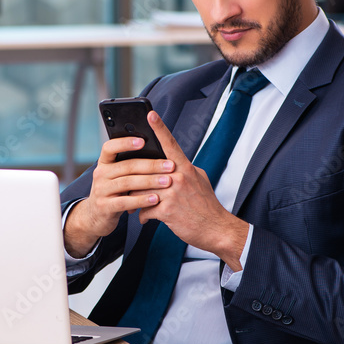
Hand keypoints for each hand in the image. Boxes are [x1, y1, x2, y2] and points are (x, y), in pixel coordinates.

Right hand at [63, 135, 174, 257]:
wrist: (95, 217)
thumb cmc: (114, 192)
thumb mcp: (117, 176)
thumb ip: (130, 166)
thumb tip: (158, 153)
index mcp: (104, 162)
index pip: (110, 147)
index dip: (125, 142)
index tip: (143, 140)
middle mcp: (100, 174)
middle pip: (127, 166)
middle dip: (151, 165)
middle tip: (170, 165)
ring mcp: (101, 190)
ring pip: (128, 183)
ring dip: (150, 182)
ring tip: (168, 182)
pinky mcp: (105, 207)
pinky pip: (125, 202)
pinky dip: (141, 200)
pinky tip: (155, 199)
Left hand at [133, 112, 248, 268]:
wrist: (216, 229)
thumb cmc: (206, 205)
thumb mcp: (199, 180)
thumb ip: (183, 169)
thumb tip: (170, 162)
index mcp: (186, 168)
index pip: (170, 143)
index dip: (159, 128)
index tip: (149, 114)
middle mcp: (179, 177)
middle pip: (146, 170)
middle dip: (134, 178)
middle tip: (126, 184)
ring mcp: (172, 193)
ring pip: (141, 189)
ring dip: (136, 199)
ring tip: (135, 205)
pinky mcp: (167, 210)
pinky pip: (144, 209)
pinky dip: (143, 215)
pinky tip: (145, 218)